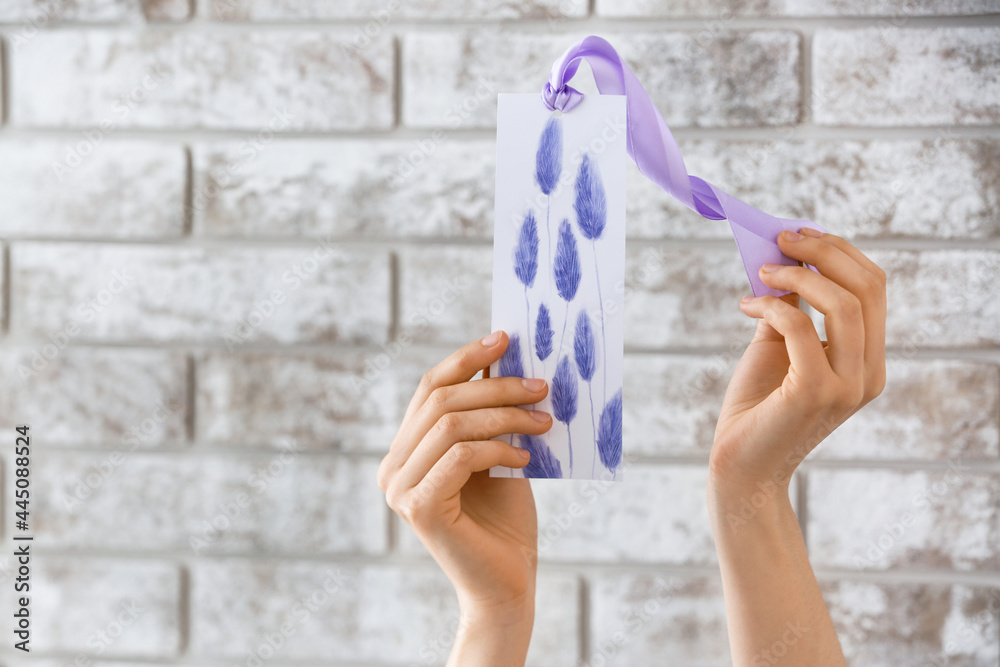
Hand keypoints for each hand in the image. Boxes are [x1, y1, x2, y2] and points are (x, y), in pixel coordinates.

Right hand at [376, 331, 550, 663]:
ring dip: (505, 415)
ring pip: (451, 424)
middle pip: (441, 401)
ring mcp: (400, 489)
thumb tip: (507, 355)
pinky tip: (526, 456)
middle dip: (496, 386)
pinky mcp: (419, 508)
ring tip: (544, 421)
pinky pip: (459, 456)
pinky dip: (498, 448)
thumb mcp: (498, 452)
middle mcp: (393, 467)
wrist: (508, 583)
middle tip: (542, 386)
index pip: (430, 388)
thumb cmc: (505, 520)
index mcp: (406, 450)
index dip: (465, 357)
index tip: (506, 337)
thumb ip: (490, 413)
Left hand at [711, 227, 886, 489]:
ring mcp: (848, 387)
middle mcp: (869, 374)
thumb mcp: (780, 345)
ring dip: (796, 276)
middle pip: (866, 288)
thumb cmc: (758, 406)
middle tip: (781, 240)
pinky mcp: (816, 394)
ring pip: (842, 304)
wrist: (741, 466)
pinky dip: (771, 307)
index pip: (873, 288)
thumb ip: (792, 306)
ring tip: (761, 274)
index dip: (839, 251)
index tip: (798, 235)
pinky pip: (799, 328)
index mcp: (868, 360)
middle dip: (822, 252)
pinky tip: (746, 306)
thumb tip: (787, 255)